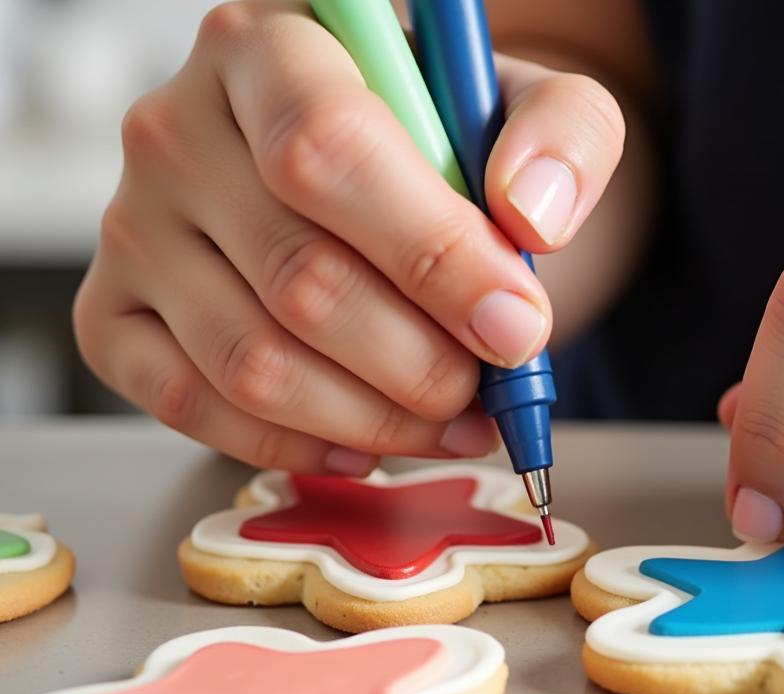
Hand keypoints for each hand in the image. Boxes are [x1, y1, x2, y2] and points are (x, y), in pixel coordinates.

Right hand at [74, 1, 623, 473]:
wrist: (361, 184)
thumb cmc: (434, 146)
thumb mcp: (521, 107)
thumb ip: (561, 135)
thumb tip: (530, 215)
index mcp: (270, 47)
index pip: (329, 151)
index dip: (434, 258)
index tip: (517, 328)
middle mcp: (177, 131)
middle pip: (299, 279)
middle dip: (420, 364)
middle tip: (488, 391)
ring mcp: (134, 230)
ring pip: (252, 363)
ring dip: (373, 420)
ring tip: (449, 422)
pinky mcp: (113, 316)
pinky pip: (193, 406)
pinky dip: (293, 446)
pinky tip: (363, 442)